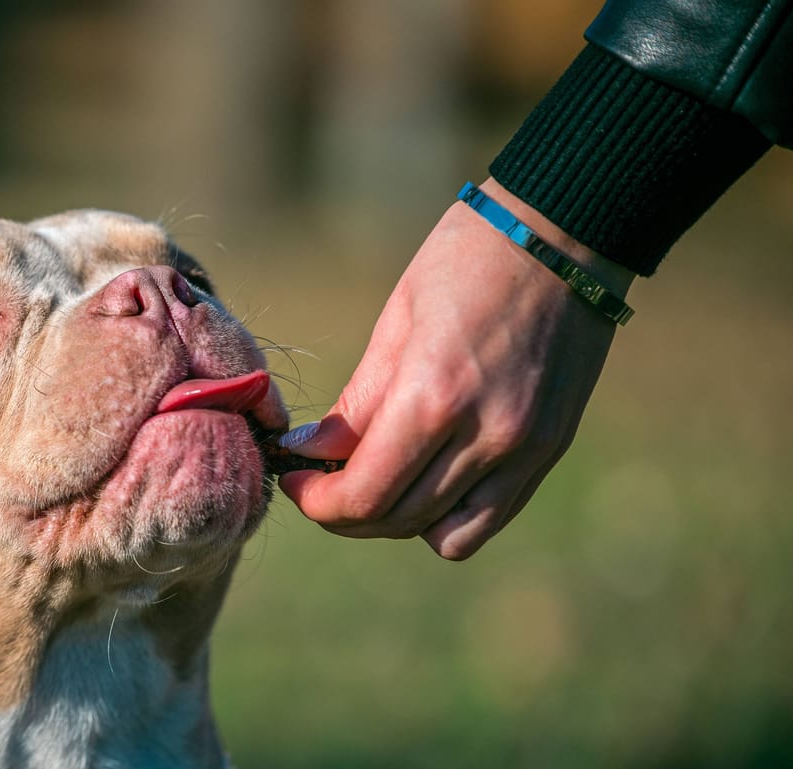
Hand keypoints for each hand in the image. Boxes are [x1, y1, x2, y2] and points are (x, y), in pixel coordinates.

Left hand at [279, 178, 633, 559]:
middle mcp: (485, 435)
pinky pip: (489, 518)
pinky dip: (448, 516)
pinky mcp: (550, 450)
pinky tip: (426, 477)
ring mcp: (525, 449)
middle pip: (396, 520)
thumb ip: (356, 404)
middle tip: (321, 482)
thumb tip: (308, 454)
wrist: (567, 233)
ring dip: (396, 520)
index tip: (296, 478)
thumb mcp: (397, 322)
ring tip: (377, 479)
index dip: (317, 502)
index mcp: (434, 395)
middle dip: (345, 513)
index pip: (363, 495)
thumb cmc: (469, 260)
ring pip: (444, 535)